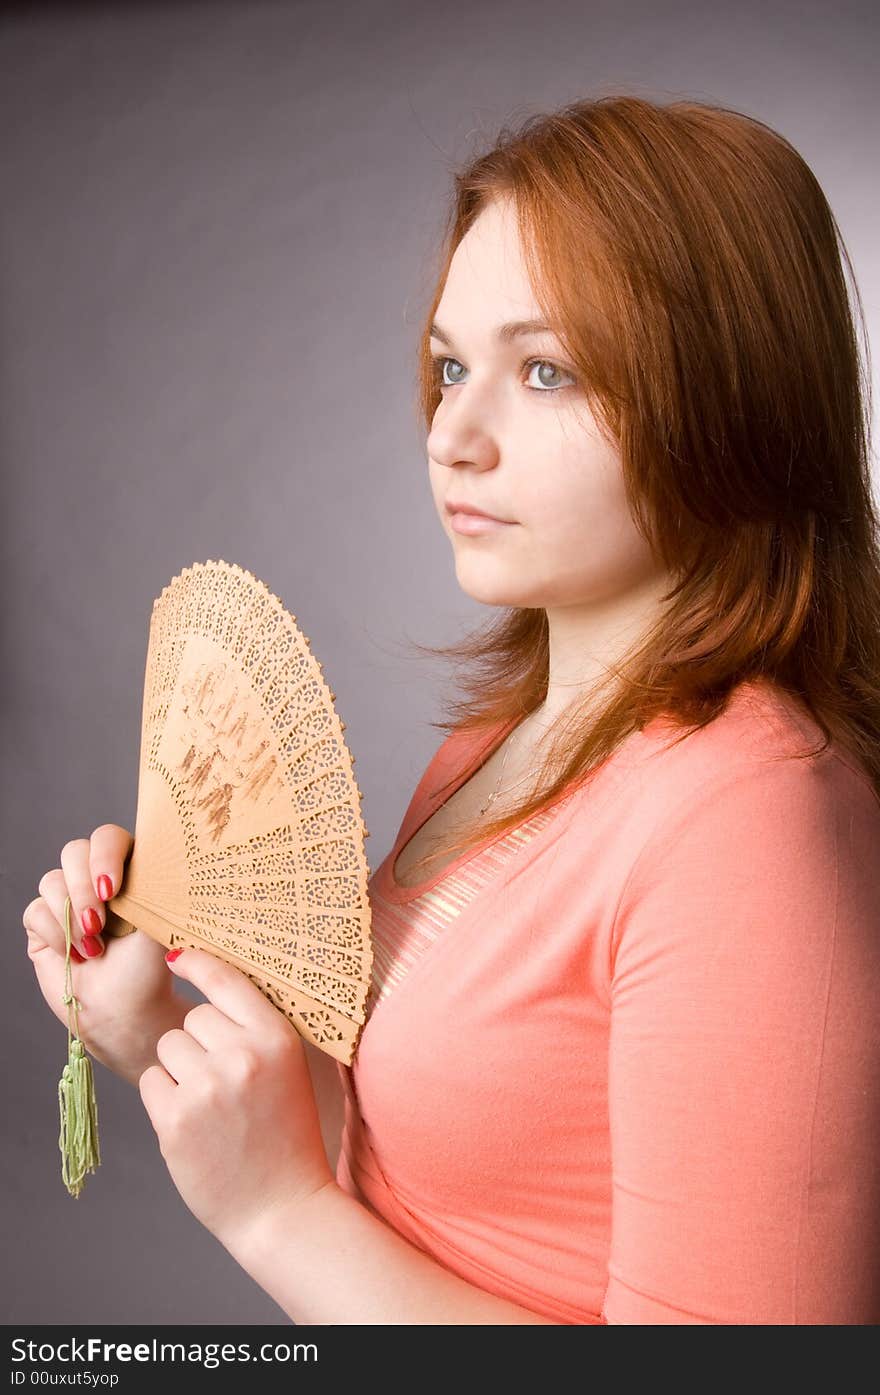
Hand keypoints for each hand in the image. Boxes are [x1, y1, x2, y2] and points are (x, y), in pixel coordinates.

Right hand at [22, 824, 186, 1083]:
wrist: (124, 1011)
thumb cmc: (150, 968)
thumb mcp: (160, 921)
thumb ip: (152, 883)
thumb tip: (158, 849)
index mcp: (129, 868)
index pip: (108, 838)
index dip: (105, 855)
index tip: (111, 888)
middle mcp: (95, 878)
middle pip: (74, 851)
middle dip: (83, 888)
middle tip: (98, 923)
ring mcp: (67, 899)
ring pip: (52, 879)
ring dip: (71, 917)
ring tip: (93, 948)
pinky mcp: (42, 923)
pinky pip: (35, 910)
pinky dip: (55, 934)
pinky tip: (76, 956)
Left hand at [139, 945, 334, 1251]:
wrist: (282, 1207)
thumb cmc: (284, 1134)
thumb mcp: (288, 1069)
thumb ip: (254, 1027)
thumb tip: (205, 969)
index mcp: (276, 1037)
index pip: (224, 977)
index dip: (195, 961)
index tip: (177, 955)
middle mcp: (242, 1056)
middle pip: (191, 1018)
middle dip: (196, 1043)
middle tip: (222, 1082)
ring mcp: (207, 1087)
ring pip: (167, 1047)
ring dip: (178, 1070)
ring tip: (209, 1106)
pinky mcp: (175, 1119)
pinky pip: (151, 1082)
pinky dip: (164, 1100)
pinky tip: (193, 1125)